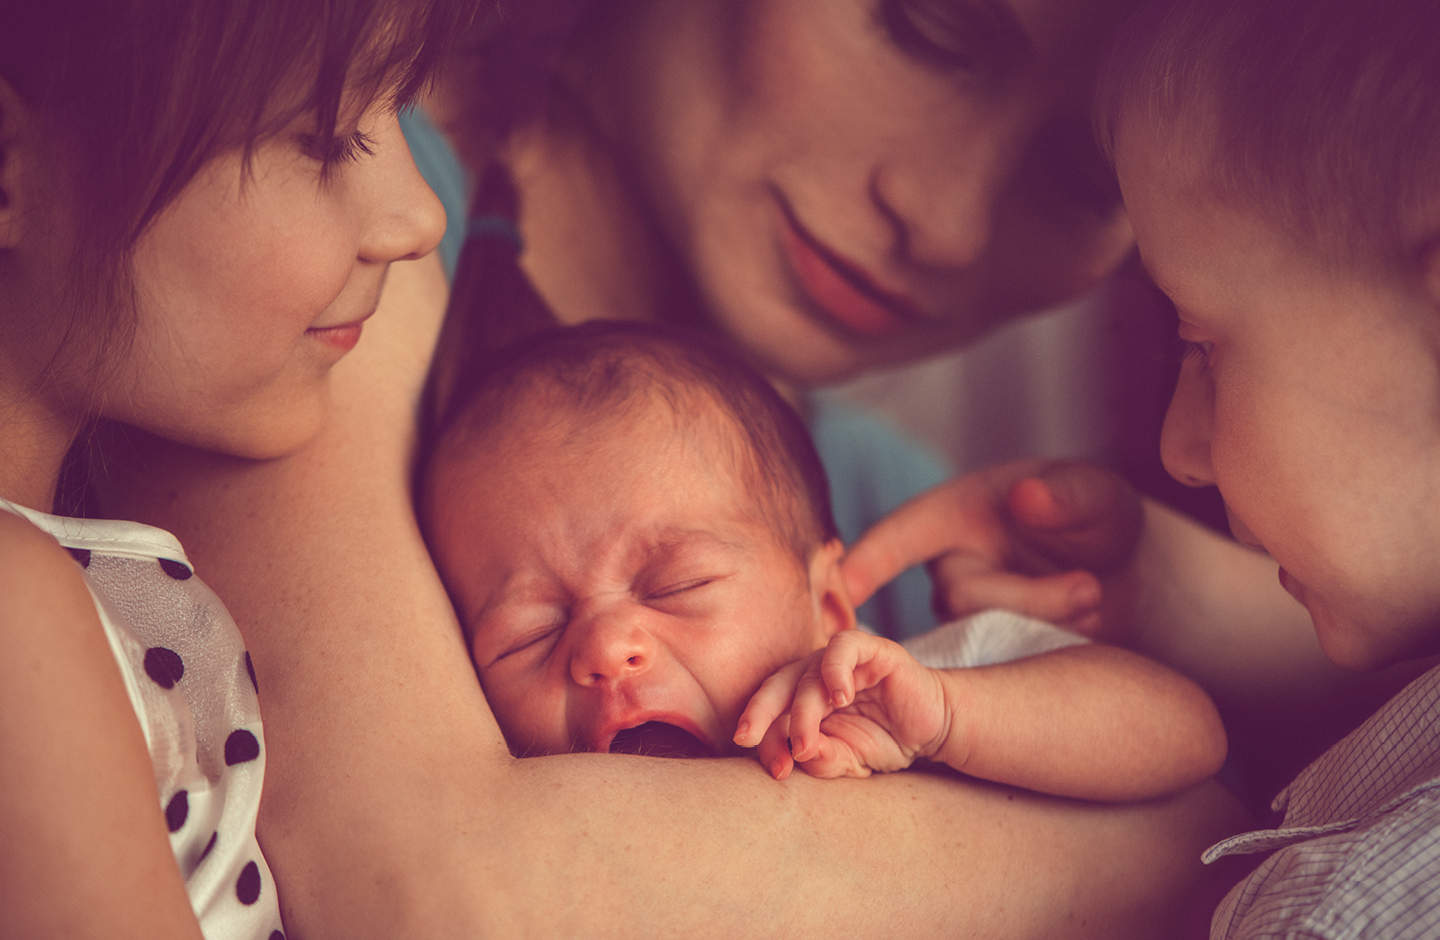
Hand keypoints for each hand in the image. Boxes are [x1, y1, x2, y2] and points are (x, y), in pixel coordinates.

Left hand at [734, 631, 949, 780]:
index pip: (772, 715)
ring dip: (802, 711)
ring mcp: (839, 660)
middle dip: (760, 715)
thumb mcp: (849, 760)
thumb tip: (799, 755)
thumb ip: (823, 759)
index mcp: (800, 699)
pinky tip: (840, 697)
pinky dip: (835, 670)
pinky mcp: (870, 649)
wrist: (934, 726)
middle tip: (748, 739)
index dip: (767, 740)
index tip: (775, 770)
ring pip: (808, 676)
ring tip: (805, 741)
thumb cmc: (885, 739)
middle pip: (777, 688)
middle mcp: (813, 675)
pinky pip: (843, 648)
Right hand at [840, 460, 1142, 636]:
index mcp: (955, 514)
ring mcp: (968, 612)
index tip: (843, 590)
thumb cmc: (1093, 515)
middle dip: (1029, 596)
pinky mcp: (990, 649)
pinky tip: (1085, 619)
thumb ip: (1067, 495)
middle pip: (958, 597)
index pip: (898, 537)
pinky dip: (1053, 638)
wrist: (1122, 569)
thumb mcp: (1096, 494)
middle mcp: (950, 564)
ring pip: (983, 630)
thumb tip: (1028, 497)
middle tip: (1090, 585)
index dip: (865, 563)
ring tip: (1093, 594)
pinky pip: (1006, 659)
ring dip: (1046, 615)